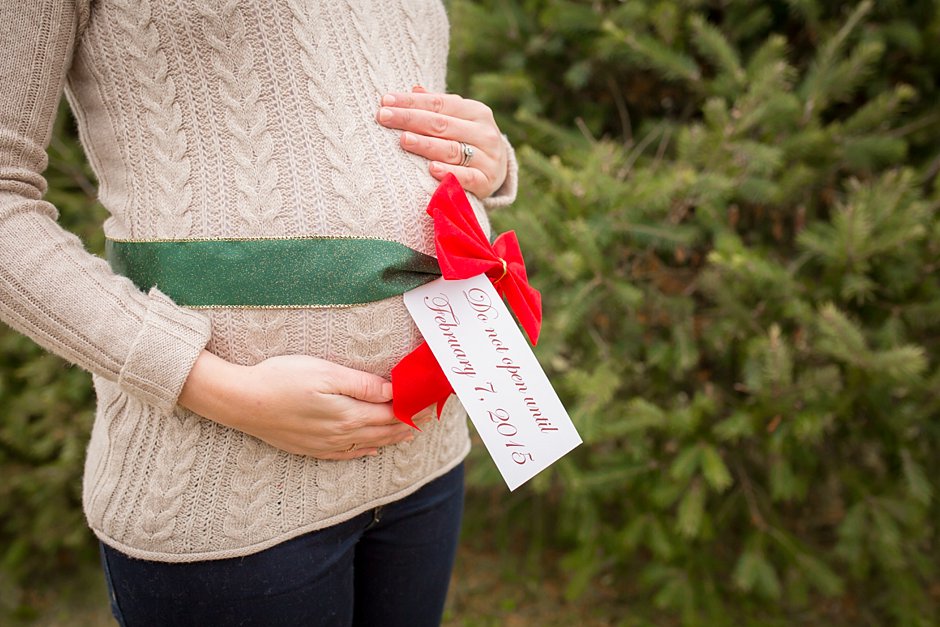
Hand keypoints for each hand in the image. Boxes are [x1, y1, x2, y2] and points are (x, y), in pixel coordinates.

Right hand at [180, 351, 429, 459]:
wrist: (241, 402)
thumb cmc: (281, 379)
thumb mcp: (325, 373)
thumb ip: (362, 384)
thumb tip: (393, 390)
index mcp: (348, 415)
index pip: (391, 412)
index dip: (413, 407)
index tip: (432, 400)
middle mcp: (341, 435)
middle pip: (384, 430)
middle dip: (409, 422)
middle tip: (430, 415)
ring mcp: (325, 444)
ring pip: (369, 443)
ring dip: (392, 437)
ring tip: (411, 432)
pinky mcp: (310, 448)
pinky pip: (346, 454)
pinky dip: (365, 451)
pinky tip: (373, 449)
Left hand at [376, 85, 508, 198]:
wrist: (497, 171)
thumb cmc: (467, 140)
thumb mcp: (457, 120)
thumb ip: (438, 107)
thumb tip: (413, 88)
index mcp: (476, 111)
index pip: (439, 103)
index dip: (411, 102)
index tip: (385, 101)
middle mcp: (484, 132)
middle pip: (442, 124)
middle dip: (410, 119)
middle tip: (383, 117)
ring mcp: (487, 158)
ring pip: (452, 150)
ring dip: (426, 145)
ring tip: (404, 140)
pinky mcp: (486, 182)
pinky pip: (466, 178)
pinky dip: (449, 173)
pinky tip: (431, 169)